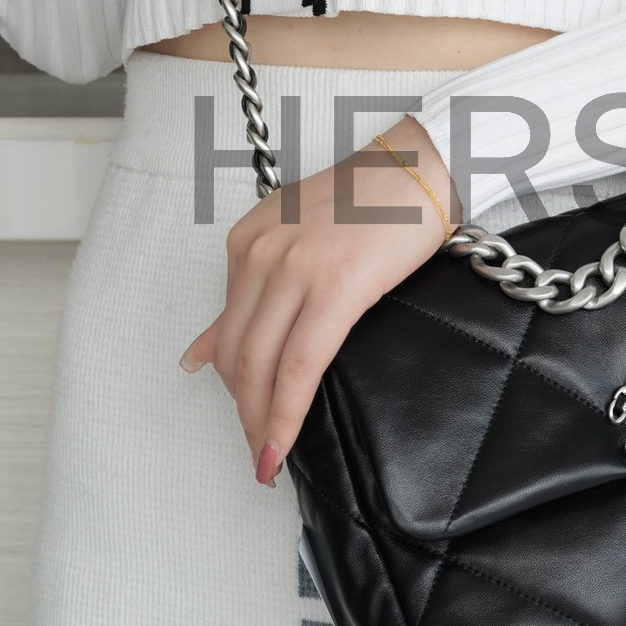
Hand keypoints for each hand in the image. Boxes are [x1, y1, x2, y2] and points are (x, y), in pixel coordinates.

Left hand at [178, 117, 461, 486]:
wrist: (427, 168)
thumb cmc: (377, 202)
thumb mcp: (298, 241)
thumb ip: (252, 296)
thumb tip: (199, 353)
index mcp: (249, 241)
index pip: (226, 331)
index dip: (231, 386)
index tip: (244, 421)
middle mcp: (260, 251)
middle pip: (236, 354)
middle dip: (244, 413)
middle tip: (258, 453)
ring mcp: (293, 267)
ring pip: (259, 365)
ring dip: (261, 422)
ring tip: (269, 458)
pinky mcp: (334, 285)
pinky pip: (301, 365)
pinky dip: (287, 413)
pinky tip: (283, 443)